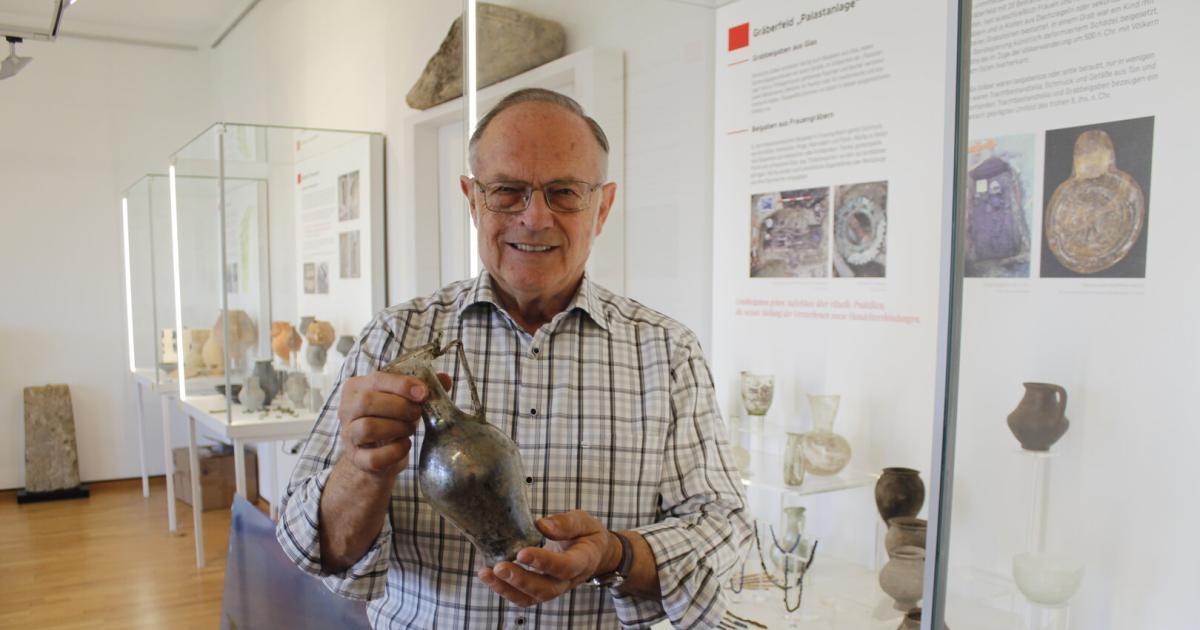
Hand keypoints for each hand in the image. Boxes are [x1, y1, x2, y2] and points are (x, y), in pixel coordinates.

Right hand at [337, 371, 450, 476]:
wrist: (376, 452)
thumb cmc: (390, 418)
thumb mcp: (403, 398)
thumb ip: (422, 388)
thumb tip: (445, 378)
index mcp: (356, 387)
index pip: (377, 379)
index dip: (402, 385)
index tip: (423, 393)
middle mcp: (346, 409)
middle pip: (367, 402)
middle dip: (400, 407)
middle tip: (417, 413)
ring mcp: (348, 435)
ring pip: (367, 428)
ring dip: (397, 428)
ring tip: (409, 429)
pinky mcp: (357, 459)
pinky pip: (374, 457)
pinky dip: (396, 452)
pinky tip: (405, 445)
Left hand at [477, 511, 616, 606]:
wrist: (594, 554)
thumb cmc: (587, 535)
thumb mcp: (583, 522)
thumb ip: (565, 523)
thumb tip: (541, 525)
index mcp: (583, 561)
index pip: (565, 566)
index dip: (544, 562)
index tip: (522, 552)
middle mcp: (569, 580)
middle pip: (546, 589)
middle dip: (520, 580)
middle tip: (499, 567)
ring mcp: (554, 588)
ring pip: (531, 598)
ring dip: (506, 588)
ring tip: (486, 573)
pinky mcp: (541, 590)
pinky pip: (523, 597)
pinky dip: (504, 589)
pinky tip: (488, 576)